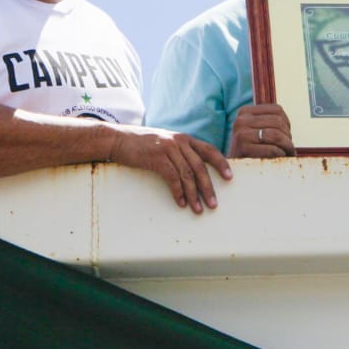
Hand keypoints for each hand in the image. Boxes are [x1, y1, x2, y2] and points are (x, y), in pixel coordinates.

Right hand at [107, 126, 231, 212]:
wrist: (119, 139)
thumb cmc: (142, 144)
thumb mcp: (165, 142)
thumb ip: (180, 151)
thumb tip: (194, 169)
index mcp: (184, 138)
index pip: (209, 150)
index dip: (221, 164)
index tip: (229, 178)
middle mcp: (179, 141)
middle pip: (200, 167)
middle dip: (208, 187)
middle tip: (213, 204)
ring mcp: (168, 148)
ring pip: (188, 175)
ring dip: (194, 195)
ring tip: (198, 209)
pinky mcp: (157, 158)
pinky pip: (172, 178)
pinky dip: (178, 192)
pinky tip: (180, 203)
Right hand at [229, 103, 295, 157]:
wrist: (232, 170)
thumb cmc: (249, 151)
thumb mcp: (254, 130)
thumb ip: (267, 121)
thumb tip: (287, 120)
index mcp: (245, 111)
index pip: (277, 109)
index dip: (287, 123)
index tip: (287, 135)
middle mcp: (241, 120)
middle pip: (278, 122)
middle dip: (288, 137)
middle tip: (290, 148)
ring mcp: (241, 133)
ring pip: (277, 135)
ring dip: (287, 146)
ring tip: (288, 154)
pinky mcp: (243, 148)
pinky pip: (272, 149)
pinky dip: (280, 155)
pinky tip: (279, 159)